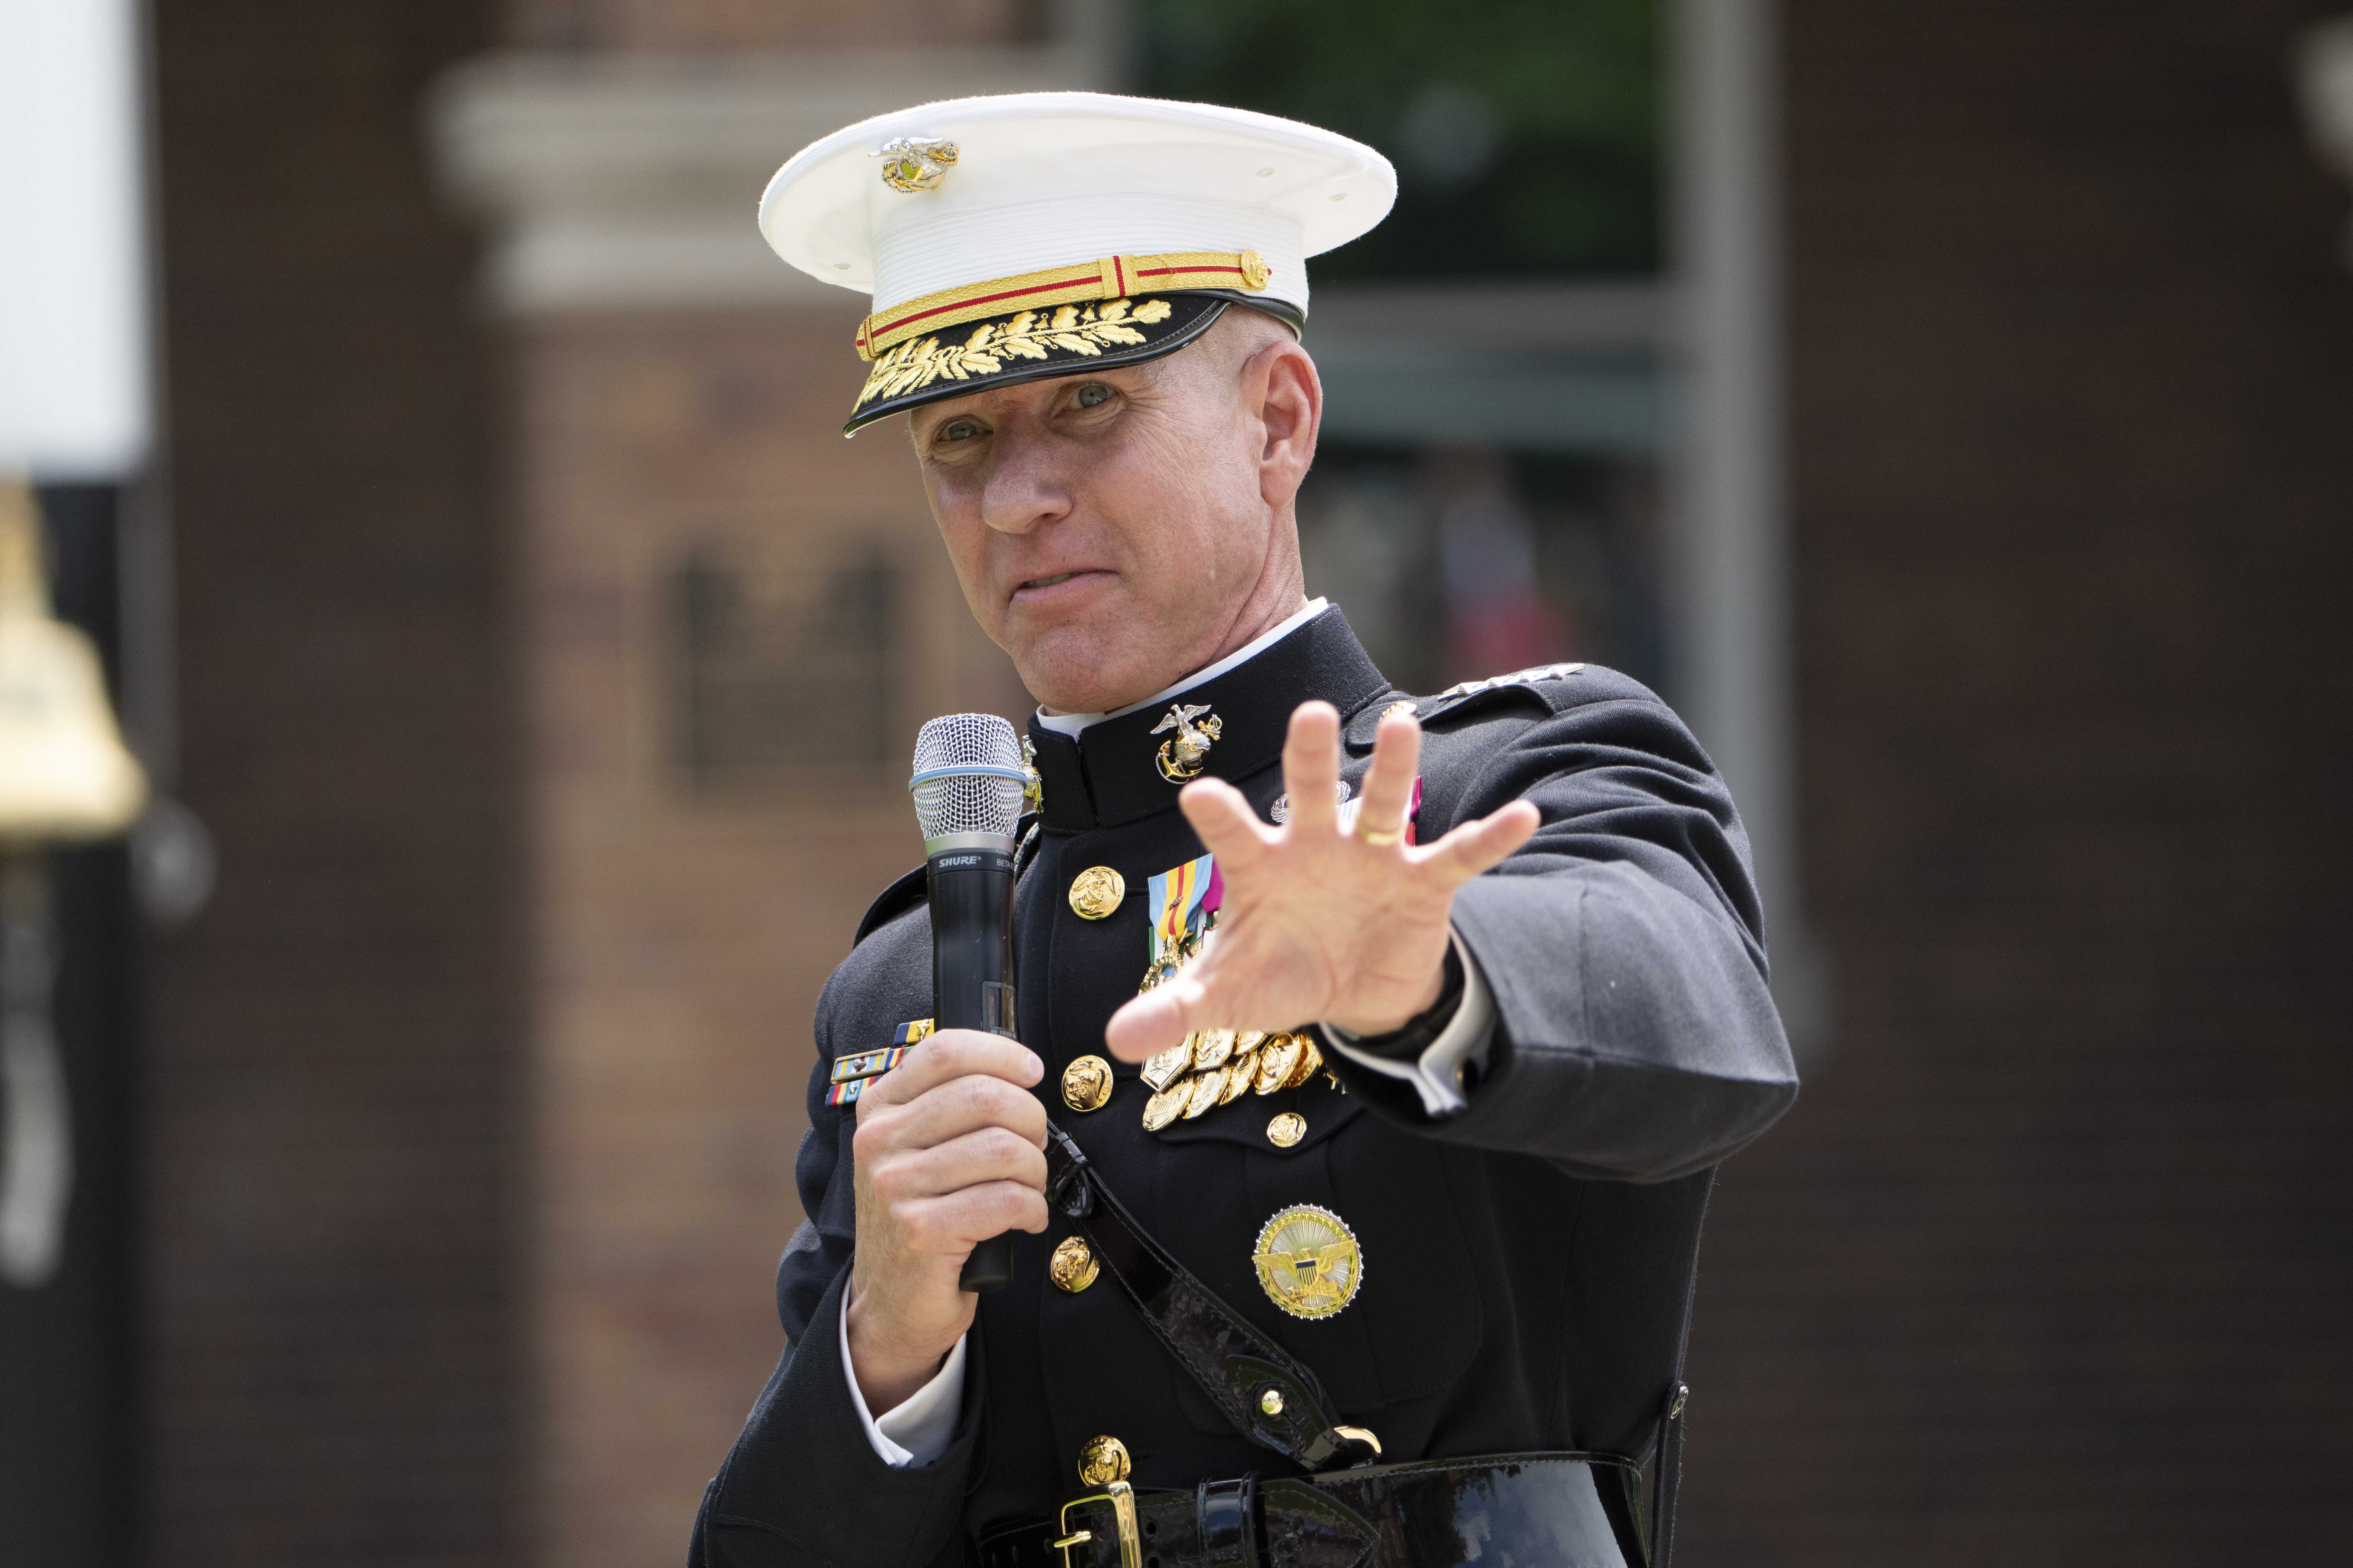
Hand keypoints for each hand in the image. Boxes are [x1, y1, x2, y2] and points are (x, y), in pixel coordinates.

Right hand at [845, 1030, 1049, 1413]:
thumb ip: (952, 1105)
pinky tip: (1027, 1219)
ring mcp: (895, 1186)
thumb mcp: (921, 1150)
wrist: (890, 1305)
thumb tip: (1019, 1069)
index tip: (1033, 1073)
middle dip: (1031, 1120)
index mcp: (880, 1108)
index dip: (1002, 1053)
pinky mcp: (920, 1231)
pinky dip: (1032, 1209)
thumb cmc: (923, 1218)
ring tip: (1029, 1188)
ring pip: (1002, 1148)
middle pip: (984, 1095)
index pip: (945, 1050)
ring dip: (1035, 1170)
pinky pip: (1006, 1199)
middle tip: (1035, 1148)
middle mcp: (879, 1141)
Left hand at [1104, 701, 1538, 1059]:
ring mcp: (1373, 859)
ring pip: (1383, 803)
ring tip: (1406, 725)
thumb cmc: (1281, 972)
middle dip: (1309, 757)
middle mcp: (1316, 847)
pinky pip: (1459, 855)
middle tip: (1310, 715)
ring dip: (1395, 769)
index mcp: (1262, 868)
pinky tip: (1524, 815)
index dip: (1219, 815)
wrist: (1350, 989)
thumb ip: (1174, 1009)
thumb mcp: (1227, 997)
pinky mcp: (1422, 882)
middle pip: (1309, 793)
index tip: (1200, 793)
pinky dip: (1490, 838)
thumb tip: (1111, 1039)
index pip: (1234, 834)